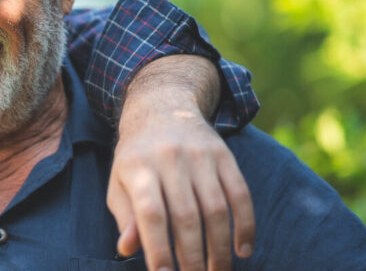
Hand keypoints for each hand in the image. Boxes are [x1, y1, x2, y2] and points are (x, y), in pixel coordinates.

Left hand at [107, 93, 253, 270]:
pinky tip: (243, 250)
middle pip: (186, 216)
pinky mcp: (225, 155)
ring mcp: (200, 155)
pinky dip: (246, 225)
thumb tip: (128, 250)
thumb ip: (125, 217)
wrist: (163, 108)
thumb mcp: (120, 183)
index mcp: (138, 167)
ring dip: (220, 248)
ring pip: (216, 209)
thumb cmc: (136, 158)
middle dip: (192, 257)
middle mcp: (170, 159)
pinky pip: (241, 194)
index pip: (150, 213)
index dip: (157, 247)